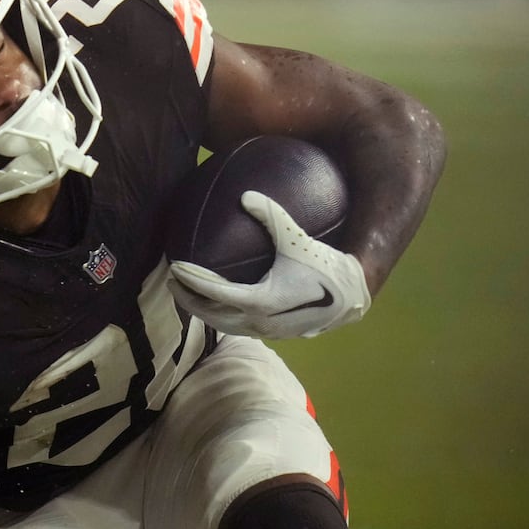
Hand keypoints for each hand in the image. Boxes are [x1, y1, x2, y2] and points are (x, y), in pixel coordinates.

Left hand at [168, 190, 370, 338]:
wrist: (355, 295)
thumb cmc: (327, 265)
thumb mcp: (297, 238)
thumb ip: (271, 215)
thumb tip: (245, 194)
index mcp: (259, 301)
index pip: (212, 293)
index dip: (190, 280)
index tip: (174, 267)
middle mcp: (259, 322)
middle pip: (211, 315)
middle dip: (188, 299)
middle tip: (172, 281)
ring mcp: (267, 331)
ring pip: (225, 326)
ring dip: (205, 311)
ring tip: (189, 294)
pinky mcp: (277, 333)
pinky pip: (241, 326)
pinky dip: (224, 315)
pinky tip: (221, 300)